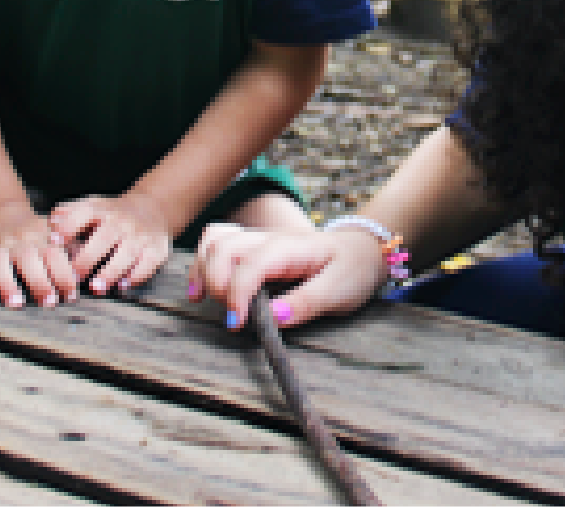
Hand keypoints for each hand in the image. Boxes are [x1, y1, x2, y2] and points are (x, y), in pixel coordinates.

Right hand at [0, 203, 77, 308]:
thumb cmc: (34, 234)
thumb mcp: (54, 234)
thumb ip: (71, 250)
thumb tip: (90, 271)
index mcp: (41, 237)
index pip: (55, 254)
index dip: (64, 275)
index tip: (70, 295)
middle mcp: (18, 241)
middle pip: (28, 259)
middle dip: (40, 282)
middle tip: (48, 303)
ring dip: (7, 284)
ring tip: (16, 304)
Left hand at [48, 194, 171, 295]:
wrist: (152, 209)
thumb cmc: (110, 215)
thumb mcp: (91, 206)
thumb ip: (68, 214)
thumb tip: (50, 224)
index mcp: (101, 210)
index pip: (83, 213)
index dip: (67, 226)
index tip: (53, 241)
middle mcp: (121, 221)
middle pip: (104, 238)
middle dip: (87, 259)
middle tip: (72, 278)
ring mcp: (140, 236)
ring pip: (126, 254)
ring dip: (110, 272)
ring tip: (96, 288)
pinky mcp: (156, 250)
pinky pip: (148, 264)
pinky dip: (136, 276)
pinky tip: (123, 286)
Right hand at [190, 221, 390, 329]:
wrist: (363, 250)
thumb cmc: (352, 270)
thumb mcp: (340, 291)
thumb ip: (307, 302)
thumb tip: (274, 316)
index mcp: (291, 248)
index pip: (251, 263)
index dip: (238, 294)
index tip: (237, 324)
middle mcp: (269, 239)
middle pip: (224, 246)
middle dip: (215, 281)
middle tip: (229, 316)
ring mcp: (259, 240)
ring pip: (215, 240)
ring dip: (202, 268)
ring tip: (201, 299)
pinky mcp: (254, 249)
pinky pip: (218, 244)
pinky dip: (203, 262)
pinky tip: (202, 289)